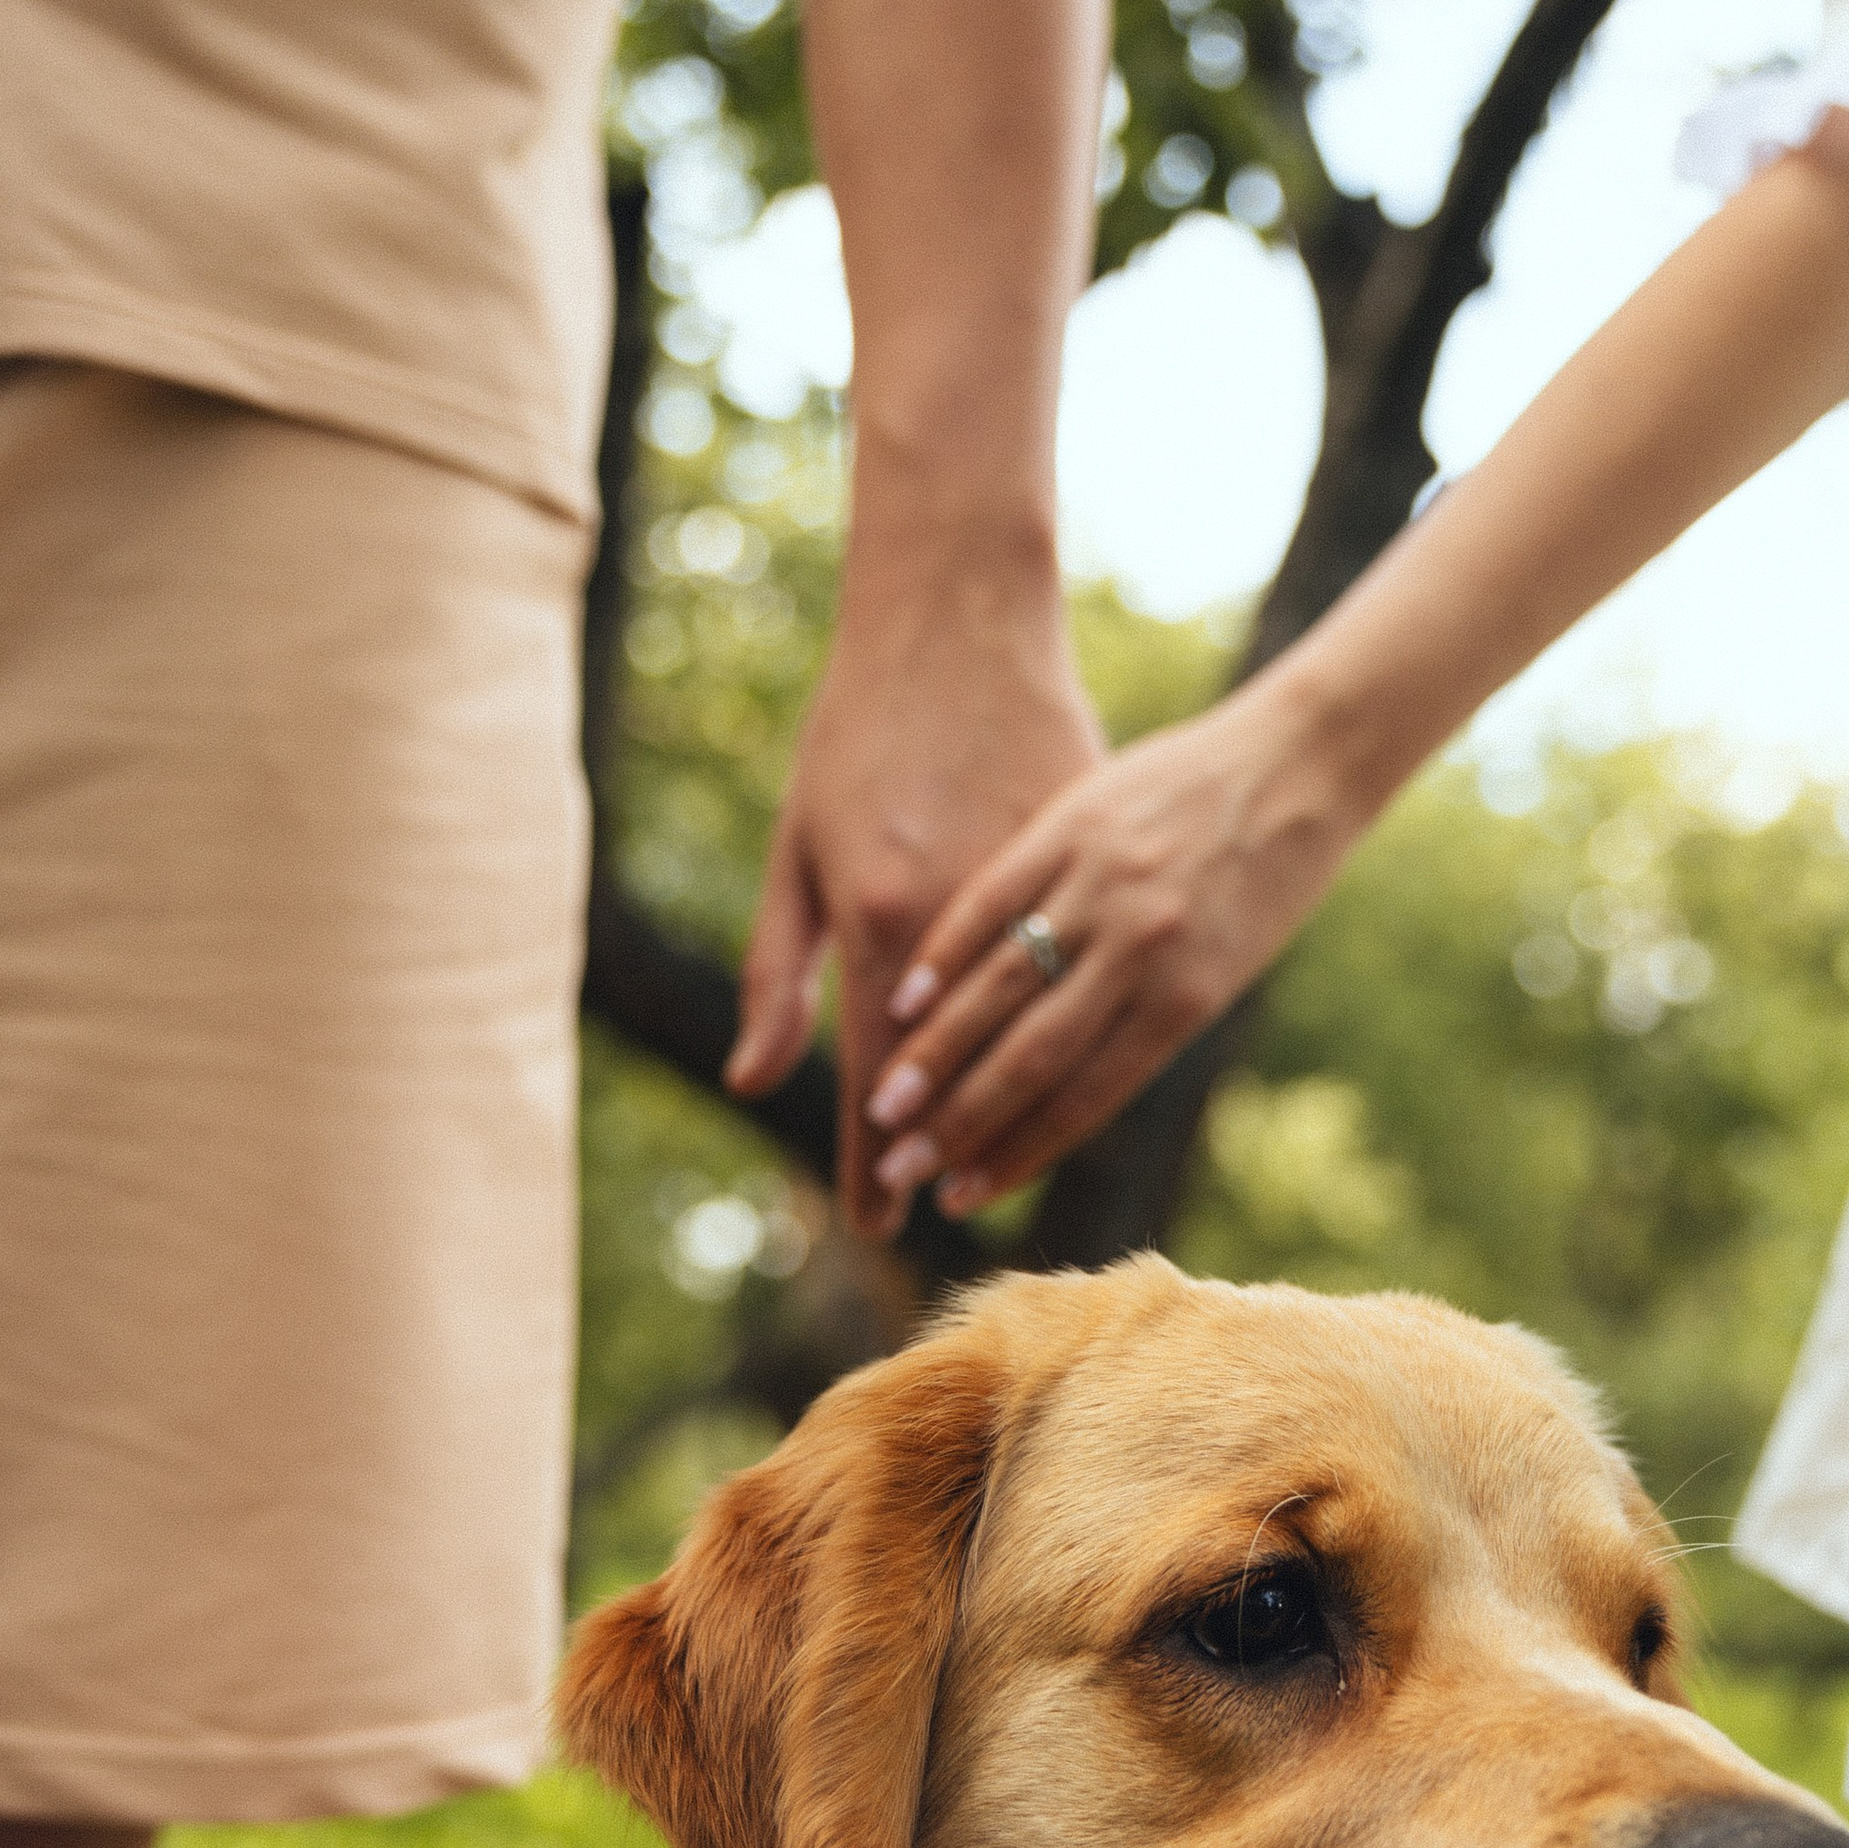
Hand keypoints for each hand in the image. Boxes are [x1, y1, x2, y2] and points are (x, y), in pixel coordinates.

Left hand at [724, 572, 1104, 1233]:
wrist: (959, 624)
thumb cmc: (858, 734)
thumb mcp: (798, 850)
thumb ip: (777, 971)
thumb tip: (753, 1080)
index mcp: (882, 919)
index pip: (875, 1074)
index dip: (869, 1158)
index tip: (868, 1223)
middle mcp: (964, 924)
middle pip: (955, 1079)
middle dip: (936, 1157)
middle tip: (922, 1214)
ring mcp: (1044, 896)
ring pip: (1034, 1043)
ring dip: (1010, 1119)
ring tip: (984, 1174)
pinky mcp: (1095, 869)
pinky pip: (1083, 981)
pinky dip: (1065, 1041)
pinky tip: (1051, 1085)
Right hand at [861, 678, 1364, 1217]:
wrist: (1300, 763)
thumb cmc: (1267, 881)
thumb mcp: (1223, 970)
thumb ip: (1145, 1024)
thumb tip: (1062, 1097)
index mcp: (1188, 1000)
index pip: (1085, 1098)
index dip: (1016, 1153)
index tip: (962, 1195)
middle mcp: (1142, 949)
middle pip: (1032, 1055)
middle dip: (958, 1122)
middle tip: (898, 1173)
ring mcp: (1103, 884)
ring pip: (1002, 985)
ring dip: (936, 1053)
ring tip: (885, 1107)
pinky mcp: (1071, 825)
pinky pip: (992, 900)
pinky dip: (945, 956)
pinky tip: (903, 1001)